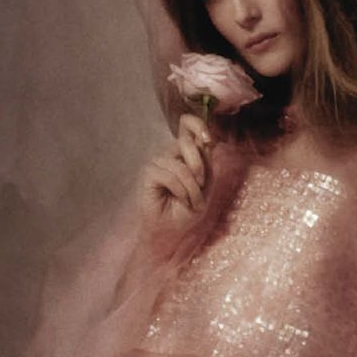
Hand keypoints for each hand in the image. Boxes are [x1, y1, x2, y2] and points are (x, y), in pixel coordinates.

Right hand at [136, 112, 213, 235]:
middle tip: (202, 185)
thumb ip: (206, 161)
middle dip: (199, 166)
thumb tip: (206, 140)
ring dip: (191, 187)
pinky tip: (180, 201)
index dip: (197, 124)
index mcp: (184, 153)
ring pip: (180, 164)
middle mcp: (169, 154)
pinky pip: (170, 175)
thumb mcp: (206, 183)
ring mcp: (157, 163)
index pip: (186, 124)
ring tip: (191, 202)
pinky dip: (181, 191)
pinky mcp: (148, 174)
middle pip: (186, 142)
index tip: (209, 140)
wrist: (172, 231)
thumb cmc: (187, 210)